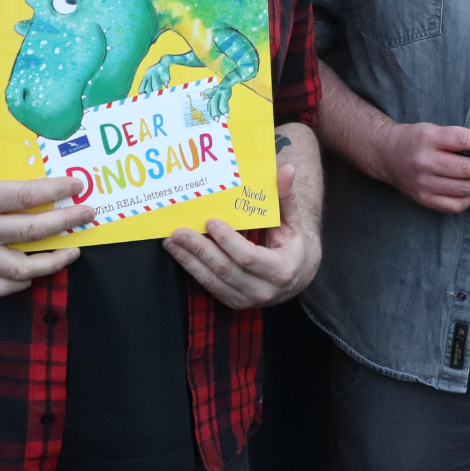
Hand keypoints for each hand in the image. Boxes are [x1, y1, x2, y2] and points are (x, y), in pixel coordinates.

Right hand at [0, 83, 94, 295]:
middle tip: (90, 214)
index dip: (56, 191)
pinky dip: (21, 283)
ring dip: (51, 262)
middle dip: (66, 223)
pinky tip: (39, 271)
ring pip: (17, 268)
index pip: (25, 197)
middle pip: (30, 232)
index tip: (79, 185)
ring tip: (74, 250)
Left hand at [164, 163, 320, 308]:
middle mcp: (263, 289)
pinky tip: (180, 253)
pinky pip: (209, 285)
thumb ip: (286, 197)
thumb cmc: (293, 244)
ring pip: (212, 280)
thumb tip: (286, 169)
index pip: (248, 257)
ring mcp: (246, 299)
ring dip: (189, 260)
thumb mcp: (293, 222)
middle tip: (179, 232)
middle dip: (199, 250)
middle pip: (225, 269)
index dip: (228, 241)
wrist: (298, 275)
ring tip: (171, 241)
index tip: (210, 222)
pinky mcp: (233, 301)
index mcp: (281, 269)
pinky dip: (192, 268)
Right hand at [375, 123, 469, 212]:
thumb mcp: (434, 129)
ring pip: (464, 188)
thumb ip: (459, 138)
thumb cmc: (416, 140)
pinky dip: (469, 198)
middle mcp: (426, 161)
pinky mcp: (423, 199)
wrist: (387, 155)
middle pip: (467, 168)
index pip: (464, 141)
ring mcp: (424, 183)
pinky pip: (455, 205)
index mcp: (430, 138)